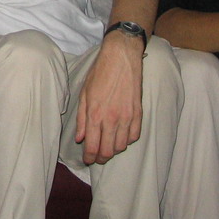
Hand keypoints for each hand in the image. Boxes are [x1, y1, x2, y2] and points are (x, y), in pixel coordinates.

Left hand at [75, 33, 143, 164]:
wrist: (121, 58)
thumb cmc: (99, 73)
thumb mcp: (84, 93)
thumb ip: (82, 118)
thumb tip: (80, 138)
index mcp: (95, 114)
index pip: (92, 146)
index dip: (89, 157)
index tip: (87, 160)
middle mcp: (111, 119)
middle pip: (108, 151)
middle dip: (101, 157)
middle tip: (97, 156)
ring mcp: (127, 117)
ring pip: (121, 146)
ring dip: (114, 150)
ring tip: (108, 146)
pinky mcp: (138, 114)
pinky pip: (134, 136)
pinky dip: (127, 140)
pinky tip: (121, 136)